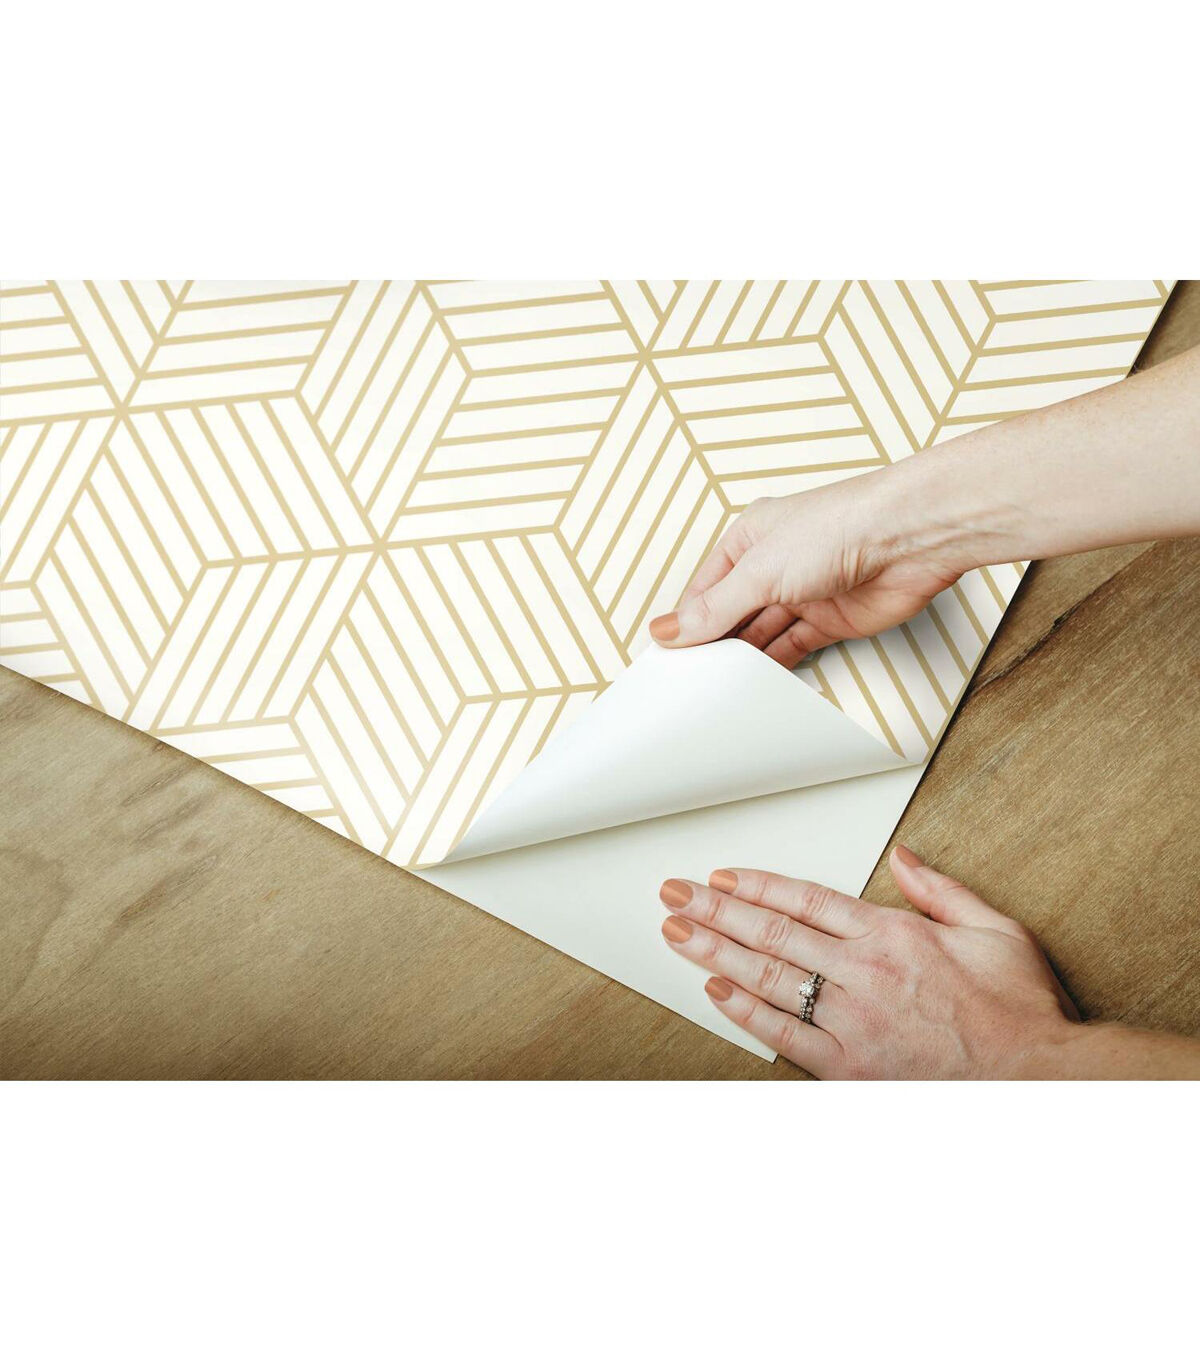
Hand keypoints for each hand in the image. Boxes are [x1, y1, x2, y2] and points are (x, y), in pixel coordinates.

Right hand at [648, 472, 971, 666]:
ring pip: (763, 634)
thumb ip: (714, 608)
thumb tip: (668, 630)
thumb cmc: (838, 528)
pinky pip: (795, 648)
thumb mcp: (758, 571)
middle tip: (691, 679)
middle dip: (715, 643)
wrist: (908, 539)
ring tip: (720, 687)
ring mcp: (804, 594)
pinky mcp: (832, 620)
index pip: (705, 589)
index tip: (669, 656)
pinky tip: (758, 684)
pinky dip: (777, 666)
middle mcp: (774, 566)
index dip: (686, 622)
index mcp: (749, 540)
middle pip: (732, 614)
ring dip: (745, 658)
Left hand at [658, 845, 1080, 1078]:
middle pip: (772, 932)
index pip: (806, 899)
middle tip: (675, 893)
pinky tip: (716, 990)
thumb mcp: (995, 929)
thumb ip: (940, 890)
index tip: (722, 874)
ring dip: (715, 951)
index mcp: (893, 935)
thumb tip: (903, 857)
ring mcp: (852, 1020)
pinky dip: (745, 1012)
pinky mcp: (850, 1066)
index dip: (757, 884)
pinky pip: (784, 1035)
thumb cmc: (1018, 1010)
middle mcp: (864, 973)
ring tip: (677, 932)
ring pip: (768, 977)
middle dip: (716, 908)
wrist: (1038, 1080)